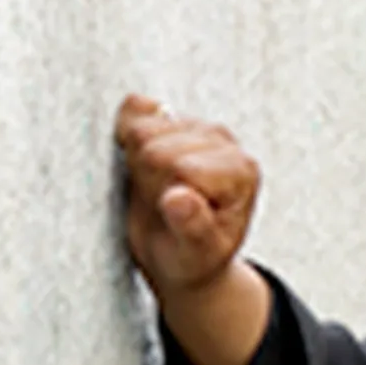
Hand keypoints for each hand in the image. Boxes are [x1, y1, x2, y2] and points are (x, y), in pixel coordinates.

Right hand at [115, 95, 258, 297]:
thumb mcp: (195, 255)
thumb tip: (178, 197)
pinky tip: (140, 161)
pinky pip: (134, 107)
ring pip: (141, 129)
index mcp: (240, 172)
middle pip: (155, 147)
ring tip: (156, 189)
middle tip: (161, 205)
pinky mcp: (173, 117)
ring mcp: (199, 126)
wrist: (182, 252)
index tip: (173, 215)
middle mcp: (225, 142)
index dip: (162, 195)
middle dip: (147, 180)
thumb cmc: (192, 256)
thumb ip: (191, 227)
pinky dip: (125, 131)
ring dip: (136, 162)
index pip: (179, 167)